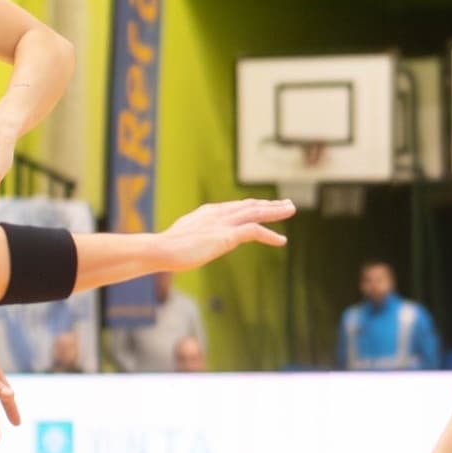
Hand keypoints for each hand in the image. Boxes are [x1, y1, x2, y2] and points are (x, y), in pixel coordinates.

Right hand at [158, 198, 295, 271]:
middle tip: (287, 203)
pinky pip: (254, 231)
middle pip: (249, 205)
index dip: (252, 206)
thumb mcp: (183, 238)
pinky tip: (282, 241)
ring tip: (291, 209)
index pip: (235, 207)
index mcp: (207, 213)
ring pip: (256, 212)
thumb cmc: (166, 249)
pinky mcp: (227, 235)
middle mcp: (217, 213)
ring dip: (275, 211)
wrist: (160, 250)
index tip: (264, 206)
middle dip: (269, 204)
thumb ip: (194, 236)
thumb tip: (193, 243)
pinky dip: (270, 235)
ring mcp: (223, 223)